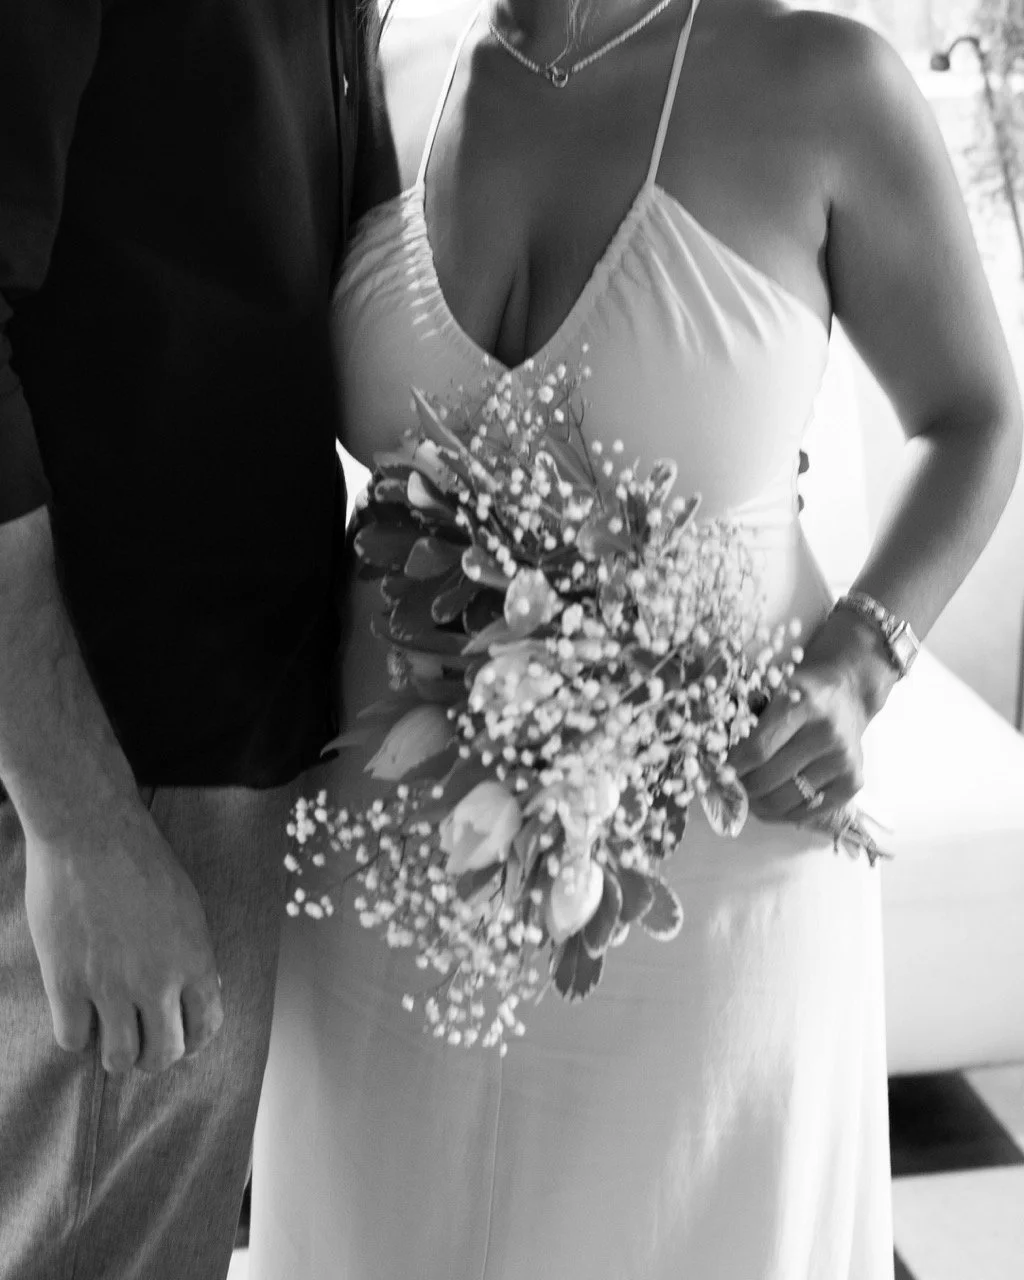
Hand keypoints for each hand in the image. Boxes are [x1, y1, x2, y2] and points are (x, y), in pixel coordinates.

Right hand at [23, 796, 222, 1074]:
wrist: (93, 833)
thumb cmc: (142, 860)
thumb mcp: (186, 907)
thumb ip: (189, 954)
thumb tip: (194, 991)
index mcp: (195, 960)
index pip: (206, 1027)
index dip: (193, 1042)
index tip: (180, 1041)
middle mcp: (158, 981)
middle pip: (163, 1054)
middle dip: (154, 1057)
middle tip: (141, 1046)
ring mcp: (111, 986)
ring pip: (119, 1058)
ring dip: (116, 1056)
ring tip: (109, 1038)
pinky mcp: (67, 982)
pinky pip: (73, 1039)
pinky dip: (76, 1035)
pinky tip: (76, 1014)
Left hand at [729, 610, 897, 824]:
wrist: (847, 693)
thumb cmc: (799, 692)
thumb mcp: (772, 690)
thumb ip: (745, 719)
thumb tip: (709, 757)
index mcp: (802, 704)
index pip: (757, 749)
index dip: (731, 767)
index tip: (715, 773)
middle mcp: (827, 733)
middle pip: (769, 778)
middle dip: (742, 788)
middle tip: (728, 789)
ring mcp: (843, 760)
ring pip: (787, 799)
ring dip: (759, 806)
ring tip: (747, 799)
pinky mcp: (854, 782)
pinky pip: (809, 812)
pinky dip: (783, 814)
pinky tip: (770, 806)